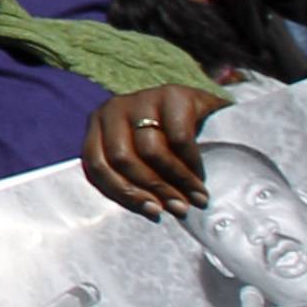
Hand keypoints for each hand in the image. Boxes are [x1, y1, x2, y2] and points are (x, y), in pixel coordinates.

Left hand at [85, 82, 233, 216]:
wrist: (209, 112)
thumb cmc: (171, 145)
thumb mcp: (144, 159)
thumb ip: (134, 178)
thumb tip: (150, 211)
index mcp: (98, 126)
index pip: (96, 165)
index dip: (123, 193)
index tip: (153, 212)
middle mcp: (113, 109)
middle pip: (122, 159)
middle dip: (153, 189)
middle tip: (179, 208)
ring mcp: (141, 98)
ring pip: (151, 152)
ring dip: (177, 181)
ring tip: (196, 198)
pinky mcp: (172, 94)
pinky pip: (179, 140)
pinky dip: (191, 165)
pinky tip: (201, 178)